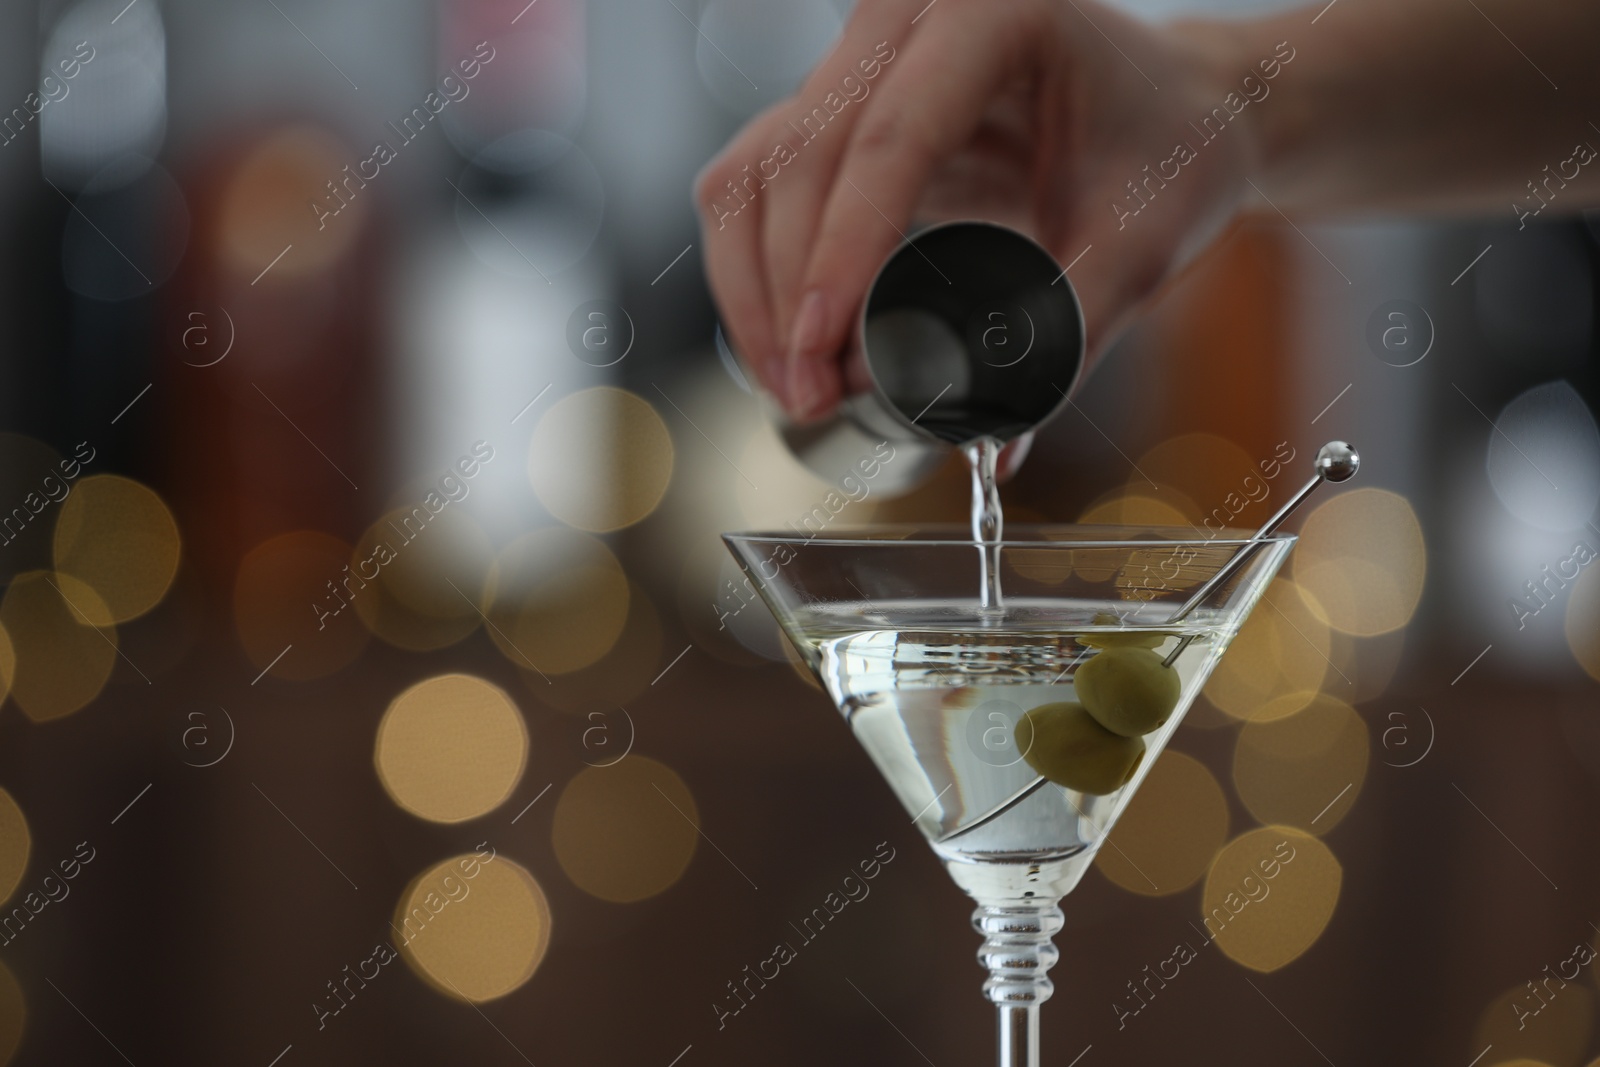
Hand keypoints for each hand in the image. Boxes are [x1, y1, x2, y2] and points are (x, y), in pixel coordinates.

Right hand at [696, 0, 1259, 421]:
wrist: (1168, 114)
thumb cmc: (1166, 154)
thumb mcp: (1141, 239)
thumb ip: (1071, 332)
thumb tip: (995, 440)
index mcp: (993, 15)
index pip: (891, 137)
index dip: (842, 252)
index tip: (822, 351)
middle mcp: (907, 19)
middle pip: (801, 156)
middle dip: (789, 291)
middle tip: (810, 395)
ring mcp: (860, 60)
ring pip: (756, 172)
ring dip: (755, 288)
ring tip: (794, 385)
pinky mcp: (835, 113)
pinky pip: (757, 188)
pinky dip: (755, 273)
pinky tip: (786, 347)